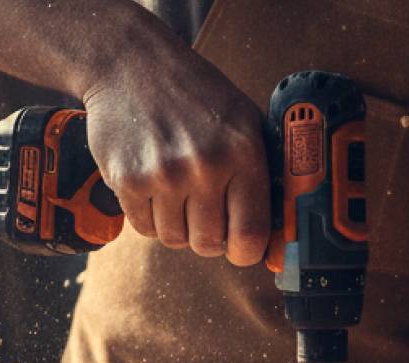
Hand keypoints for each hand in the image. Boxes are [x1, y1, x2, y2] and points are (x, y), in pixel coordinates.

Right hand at [82, 53, 270, 265]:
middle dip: (207, 236)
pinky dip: (149, 216)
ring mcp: (164, 174)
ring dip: (176, 225)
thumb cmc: (194, 94)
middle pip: (209, 244)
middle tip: (204, 212)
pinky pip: (144, 228)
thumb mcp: (244, 118)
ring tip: (176, 191)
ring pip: (174, 239)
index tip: (241, 247)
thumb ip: (263, 169)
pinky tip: (152, 185)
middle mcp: (205, 165)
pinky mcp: (127, 180)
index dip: (247, 251)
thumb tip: (280, 228)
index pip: (251, 233)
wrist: (131, 64)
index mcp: (243, 151)